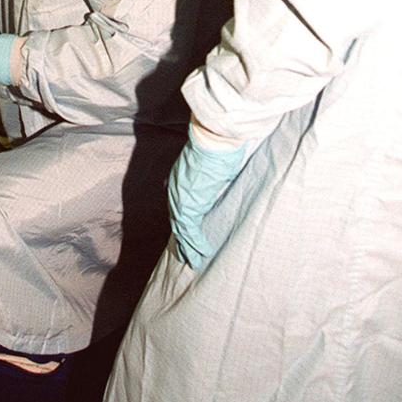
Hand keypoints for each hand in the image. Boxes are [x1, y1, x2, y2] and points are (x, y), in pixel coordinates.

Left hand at [168, 127, 251, 269]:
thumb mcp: (214, 161)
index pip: (179, 204)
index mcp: (180, 177)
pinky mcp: (187, 207)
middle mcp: (175, 189)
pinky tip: (201, 255)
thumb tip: (225, 176)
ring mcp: (179, 199)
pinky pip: (189, 232)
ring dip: (188, 246)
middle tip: (185, 252)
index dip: (183, 219)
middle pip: (176, 219)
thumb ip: (214, 174)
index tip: (186, 231)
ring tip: (194, 260)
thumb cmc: (217, 146)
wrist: (213, 141)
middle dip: (182, 237)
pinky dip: (195, 245)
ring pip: (181, 229)